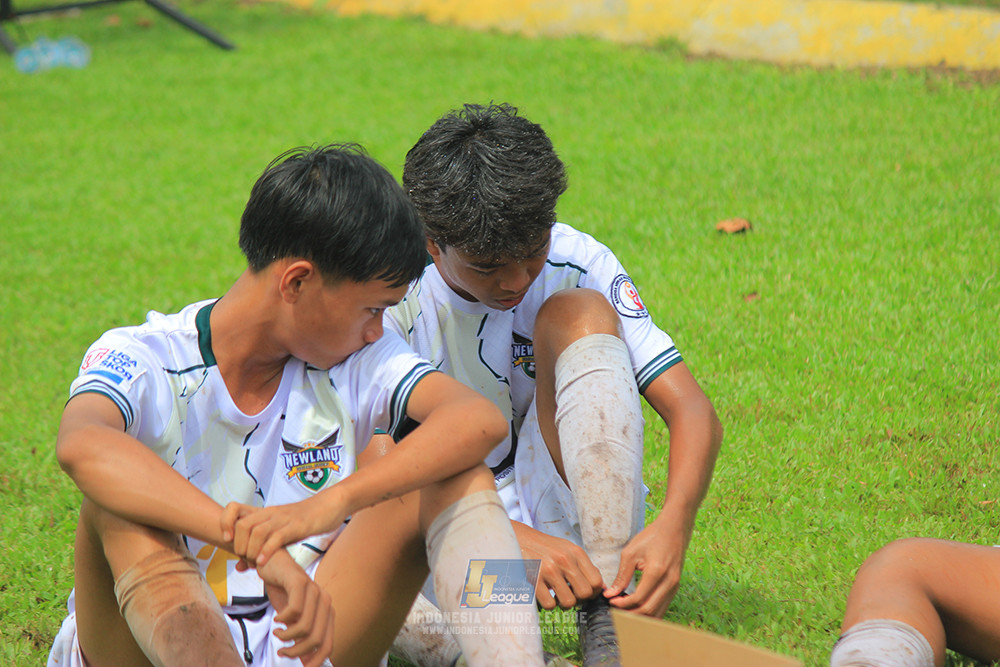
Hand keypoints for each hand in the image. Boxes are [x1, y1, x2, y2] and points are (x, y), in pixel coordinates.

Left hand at [221, 491, 346, 566]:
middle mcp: (270, 514)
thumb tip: (239, 566)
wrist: (330, 505)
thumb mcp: (280, 532)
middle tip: (244, 557)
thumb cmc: (303, 521)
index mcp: (264, 513)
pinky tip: (263, 562)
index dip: (224, 522)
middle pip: (242, 524)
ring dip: (250, 550)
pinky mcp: (297, 526)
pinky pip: (277, 538)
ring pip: (257, 531)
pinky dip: (267, 551)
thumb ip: (260, 547)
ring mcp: (283, 519)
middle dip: (238, 544)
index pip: (233, 507)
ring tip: (253, 561)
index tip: (227, 538)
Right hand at [256, 549, 334, 666]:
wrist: (272, 563)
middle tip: (282, 650)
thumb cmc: (283, 591)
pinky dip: (282, 620)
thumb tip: (305, 664)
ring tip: (276, 633)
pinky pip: (294, 611)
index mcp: (327, 611)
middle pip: (316, 639)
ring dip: (286, 637)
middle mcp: (325, 600)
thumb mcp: (292, 619)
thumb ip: (299, 638)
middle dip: (296, 651)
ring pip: (305, 627)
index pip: (328, 644)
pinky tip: (276, 619)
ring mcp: (314, 589)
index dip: (316, 660)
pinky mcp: (300, 581)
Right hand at [512, 521, 603, 609]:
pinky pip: (549, 604)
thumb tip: (602, 587)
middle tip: (570, 595)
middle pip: (585, 593)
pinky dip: (548, 604)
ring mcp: (549, 569)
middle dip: (579, 599)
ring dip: (563, 603)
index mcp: (576, 552)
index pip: (596, 581)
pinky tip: (545, 594)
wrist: (519, 538)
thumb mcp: (568, 550)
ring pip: (568, 602)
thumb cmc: (547, 548)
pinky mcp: (534, 578)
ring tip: (557, 595)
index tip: (584, 593)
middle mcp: (564, 559)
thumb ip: (585, 567)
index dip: (593, 592)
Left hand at [604, 515, 687, 616]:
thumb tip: (610, 593)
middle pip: (648, 610)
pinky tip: (637, 608)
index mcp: (656, 572)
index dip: (622, 604)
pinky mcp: (675, 588)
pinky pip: (663, 607)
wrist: (673, 529)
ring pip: (657, 613)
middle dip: (630, 614)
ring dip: (640, 616)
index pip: (638, 599)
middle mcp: (669, 582)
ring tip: (625, 610)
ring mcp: (674, 587)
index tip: (611, 601)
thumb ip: (621, 575)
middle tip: (616, 609)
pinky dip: (650, 612)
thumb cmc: (652, 537)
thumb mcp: (631, 552)